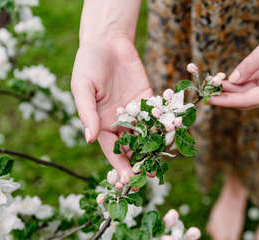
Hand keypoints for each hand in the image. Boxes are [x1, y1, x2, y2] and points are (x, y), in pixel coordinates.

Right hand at [71, 36, 152, 181]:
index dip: (119, 165)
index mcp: (102, 123)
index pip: (111, 149)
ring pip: (147, 134)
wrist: (107, 41)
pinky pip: (158, 114)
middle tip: (150, 176)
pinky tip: (175, 135)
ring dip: (155, 148)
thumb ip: (87, 113)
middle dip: (140, 162)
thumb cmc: (88, 64)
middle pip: (132, 146)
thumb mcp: (83, 88)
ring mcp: (136, 111)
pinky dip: (166, 124)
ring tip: (164, 162)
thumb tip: (89, 139)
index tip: (126, 180)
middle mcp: (120, 121)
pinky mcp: (150, 98)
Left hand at [209, 16, 258, 109]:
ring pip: (248, 93)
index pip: (248, 100)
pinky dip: (238, 82)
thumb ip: (249, 65)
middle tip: (205, 94)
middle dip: (226, 98)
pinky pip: (252, 83)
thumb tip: (232, 80)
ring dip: (230, 90)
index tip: (210, 100)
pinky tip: (224, 80)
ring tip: (211, 85)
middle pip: (247, 100)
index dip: (227, 101)